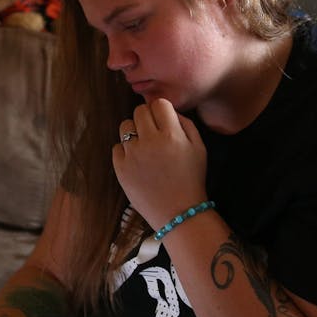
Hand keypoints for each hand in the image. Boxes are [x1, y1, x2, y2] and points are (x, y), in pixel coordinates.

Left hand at [112, 98, 207, 230]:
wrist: (178, 212)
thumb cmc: (191, 180)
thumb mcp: (200, 148)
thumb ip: (186, 124)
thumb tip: (169, 111)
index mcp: (171, 134)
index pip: (158, 103)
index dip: (161, 110)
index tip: (163, 120)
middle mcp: (150, 141)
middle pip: (139, 110)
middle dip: (147, 118)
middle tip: (153, 133)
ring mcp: (132, 154)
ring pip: (125, 126)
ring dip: (134, 132)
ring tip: (144, 147)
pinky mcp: (120, 168)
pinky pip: (117, 147)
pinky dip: (126, 152)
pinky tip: (138, 163)